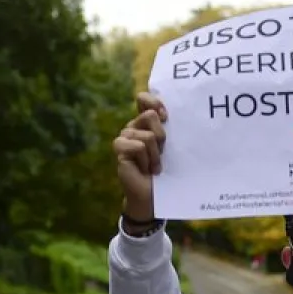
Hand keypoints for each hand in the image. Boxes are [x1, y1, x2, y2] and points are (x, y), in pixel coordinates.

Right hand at [113, 93, 167, 222]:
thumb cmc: (167, 170)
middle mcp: (133, 126)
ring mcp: (124, 137)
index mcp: (145, 122)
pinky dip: (147, 160)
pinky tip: (145, 170)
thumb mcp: (172, 147)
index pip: (143, 99)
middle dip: (162, 136)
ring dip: (156, 155)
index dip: (153, 102)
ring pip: (147, 136)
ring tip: (154, 166)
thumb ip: (169, 128)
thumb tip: (168, 114)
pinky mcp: (120, 149)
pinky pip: (138, 146)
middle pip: (150, 116)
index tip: (166, 116)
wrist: (154, 194)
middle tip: (162, 153)